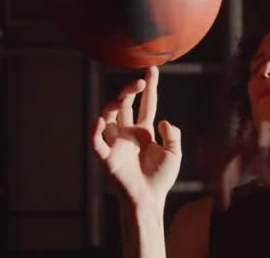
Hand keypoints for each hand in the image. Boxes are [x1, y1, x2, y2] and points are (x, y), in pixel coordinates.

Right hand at [90, 66, 181, 209]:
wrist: (149, 199)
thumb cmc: (161, 177)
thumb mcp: (174, 153)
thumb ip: (173, 135)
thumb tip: (164, 122)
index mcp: (143, 131)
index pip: (146, 104)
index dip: (149, 88)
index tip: (152, 70)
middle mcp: (127, 133)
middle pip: (125, 105)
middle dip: (130, 91)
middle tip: (138, 81)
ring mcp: (116, 143)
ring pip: (108, 118)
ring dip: (114, 106)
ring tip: (123, 99)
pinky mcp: (107, 158)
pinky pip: (97, 142)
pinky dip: (95, 131)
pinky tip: (100, 121)